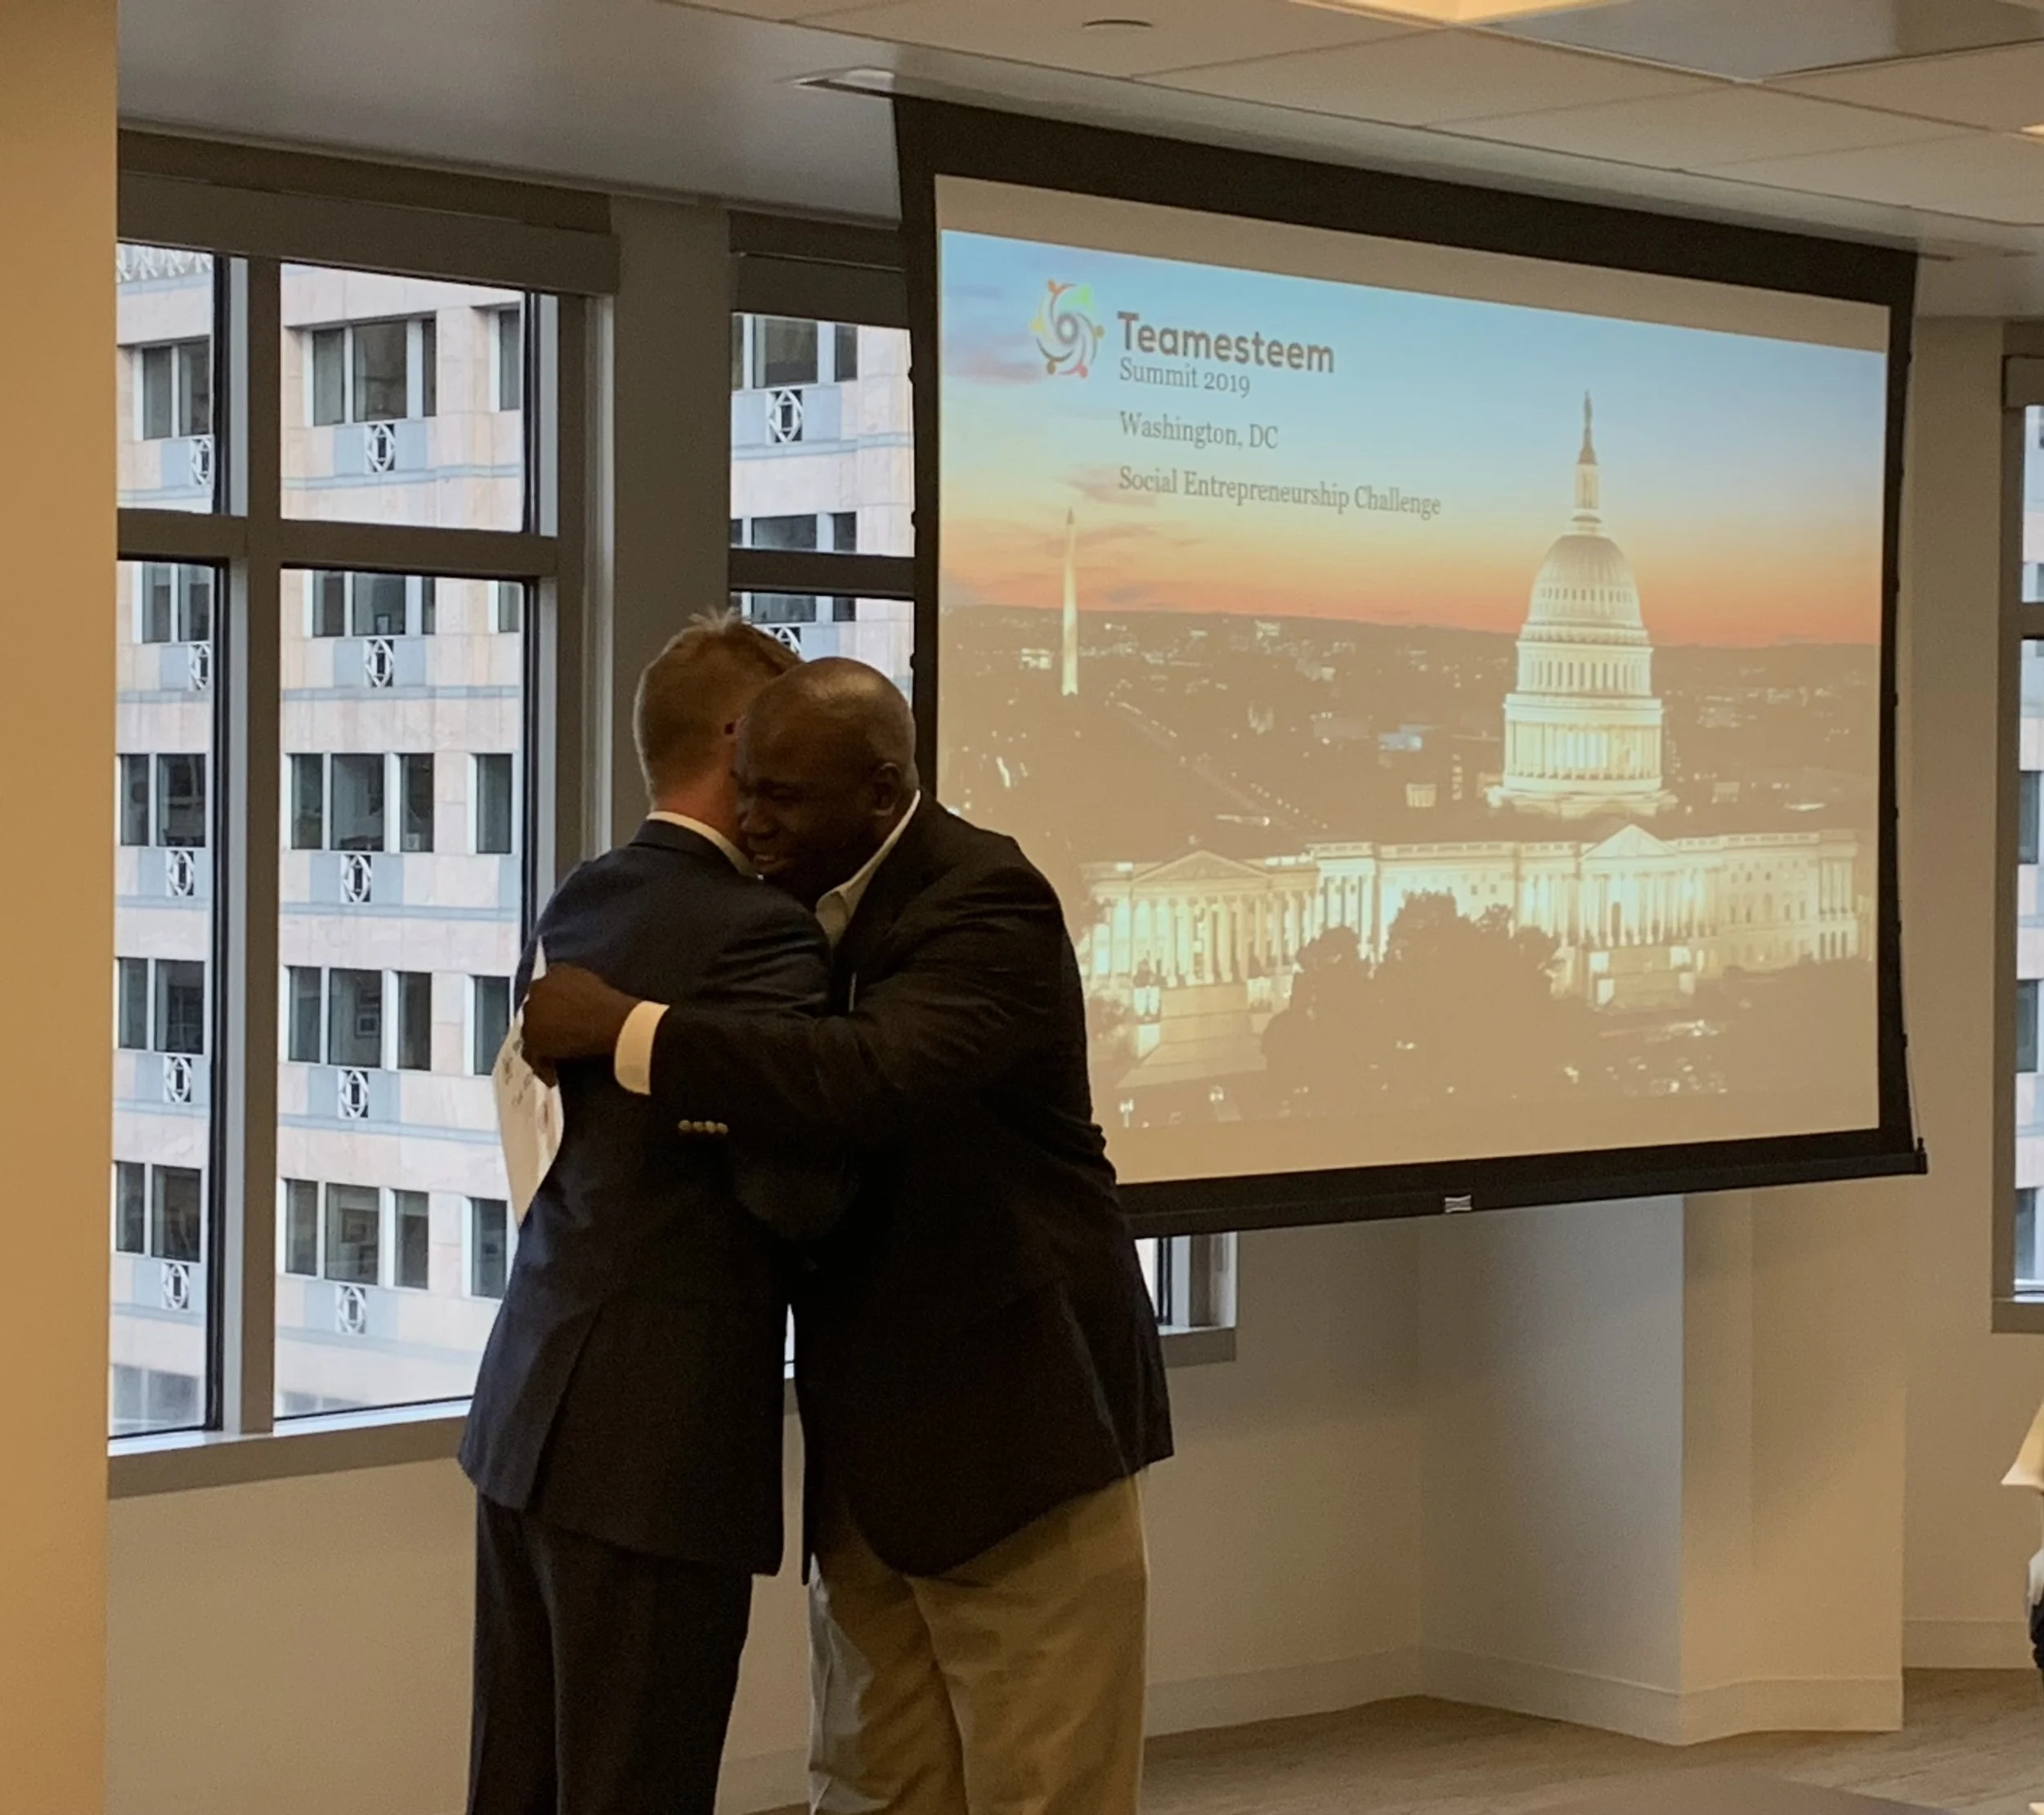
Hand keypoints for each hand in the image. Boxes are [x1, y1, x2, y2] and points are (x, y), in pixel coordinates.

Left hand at [521, 965, 642, 1063]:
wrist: (613, 1022)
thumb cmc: (613, 1005)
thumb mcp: (595, 987)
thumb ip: (579, 990)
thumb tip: (579, 1004)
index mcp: (557, 972)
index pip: (547, 989)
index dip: (553, 1006)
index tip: (561, 1018)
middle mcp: (539, 988)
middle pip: (535, 1011)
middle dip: (543, 1026)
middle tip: (557, 1042)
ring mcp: (533, 1013)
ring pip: (531, 1034)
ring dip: (542, 1048)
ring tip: (555, 1064)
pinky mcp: (533, 1037)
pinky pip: (533, 1055)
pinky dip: (542, 1067)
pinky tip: (553, 1078)